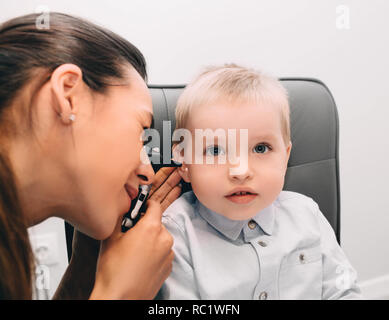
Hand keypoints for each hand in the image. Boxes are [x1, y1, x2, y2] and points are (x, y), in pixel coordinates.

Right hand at [90, 167, 181, 298]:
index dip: (146, 204)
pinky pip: (163, 252)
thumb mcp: (110, 237)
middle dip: (145, 225)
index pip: (155, 205)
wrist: (120, 298)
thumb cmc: (113, 270)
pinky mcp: (169, 267)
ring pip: (161, 238)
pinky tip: (140, 261)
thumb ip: (119, 217)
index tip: (140, 207)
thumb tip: (123, 207)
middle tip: (130, 233)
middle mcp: (165, 239)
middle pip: (157, 223)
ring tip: (133, 251)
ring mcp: (168, 254)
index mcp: (152, 228)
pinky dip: (154, 253)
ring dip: (151, 239)